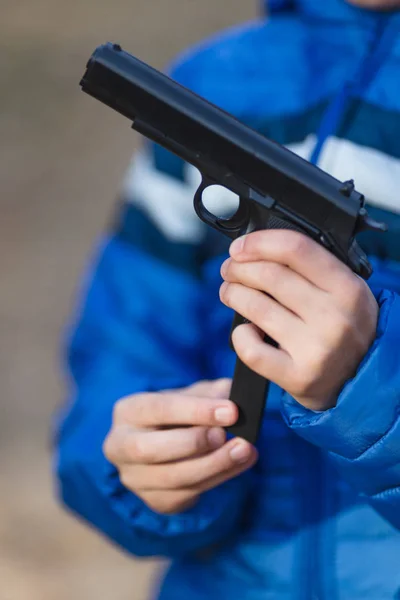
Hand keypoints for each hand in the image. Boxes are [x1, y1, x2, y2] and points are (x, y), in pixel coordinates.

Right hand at [103, 380, 257, 514]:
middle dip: (194, 443)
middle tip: (226, 435)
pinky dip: (219, 479)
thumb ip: (211, 393)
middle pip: (151, 449)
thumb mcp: (191, 394)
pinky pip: (188, 495)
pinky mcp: (154, 500)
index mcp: (128, 411)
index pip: (159, 409)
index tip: (231, 410)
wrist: (169, 440)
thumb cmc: (180, 412)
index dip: (196, 410)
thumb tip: (235, 396)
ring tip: (245, 450)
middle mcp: (121, 446)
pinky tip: (240, 463)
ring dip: (214, 465)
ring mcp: (134, 478)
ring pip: (172, 478)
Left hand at [220, 230, 377, 410]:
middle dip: (239, 268)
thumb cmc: (345, 328)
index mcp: (348, 288)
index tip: (240, 246)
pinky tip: (245, 330)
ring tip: (229, 292)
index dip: (259, 242)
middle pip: (269, 275)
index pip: (295, 249)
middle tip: (230, 269)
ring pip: (256, 307)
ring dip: (232, 293)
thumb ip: (312, 269)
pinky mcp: (298, 376)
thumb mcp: (344, 292)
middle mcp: (335, 317)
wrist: (361, 380)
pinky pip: (251, 349)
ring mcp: (316, 349)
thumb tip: (258, 248)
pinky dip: (240, 335)